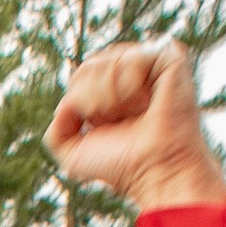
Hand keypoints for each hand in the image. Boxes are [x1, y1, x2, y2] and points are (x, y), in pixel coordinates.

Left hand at [46, 38, 225, 211]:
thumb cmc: (121, 166)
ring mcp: (151, 62)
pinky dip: (130, 87)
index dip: (82, 104)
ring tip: (135, 112)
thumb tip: (64, 105)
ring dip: (112, 97)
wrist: (154, 170)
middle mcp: (131, 72)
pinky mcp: (169, 57)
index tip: (105, 126)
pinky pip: (131, 59)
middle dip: (94, 101)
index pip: (79, 75)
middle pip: (88, 66)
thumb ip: (56, 132)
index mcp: (112, 88)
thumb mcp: (74, 156)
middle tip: (119, 120)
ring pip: (106, 62)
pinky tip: (147, 101)